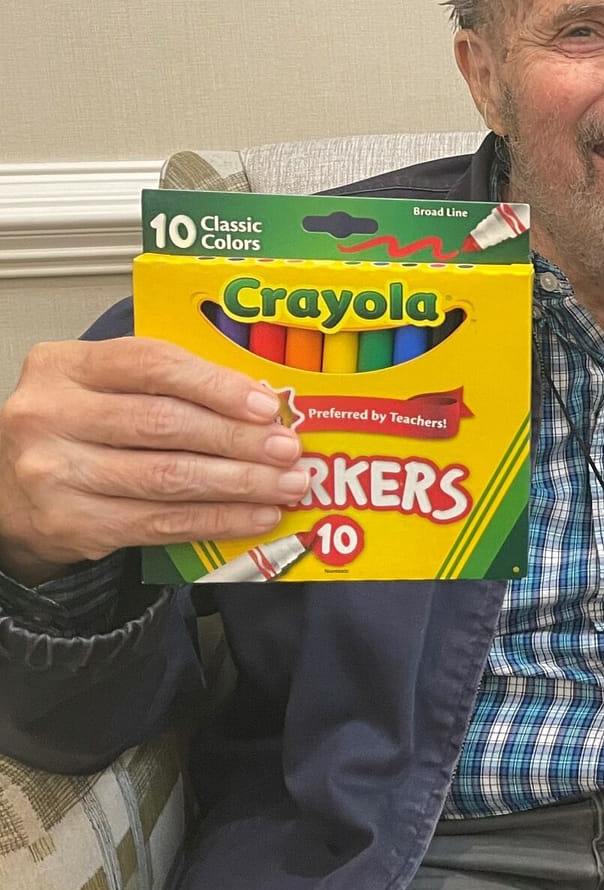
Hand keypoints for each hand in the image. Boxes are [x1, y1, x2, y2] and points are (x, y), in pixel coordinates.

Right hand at [0, 338, 308, 584]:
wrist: (9, 488)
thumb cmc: (75, 426)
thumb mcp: (104, 386)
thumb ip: (166, 383)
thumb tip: (261, 402)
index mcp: (64, 366)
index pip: (151, 365)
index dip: (216, 385)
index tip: (266, 404)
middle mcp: (50, 416)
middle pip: (165, 425)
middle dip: (239, 439)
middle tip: (289, 449)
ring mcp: (55, 473)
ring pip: (168, 478)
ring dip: (241, 484)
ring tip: (288, 484)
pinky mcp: (71, 524)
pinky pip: (161, 523)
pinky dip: (218, 520)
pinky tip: (257, 515)